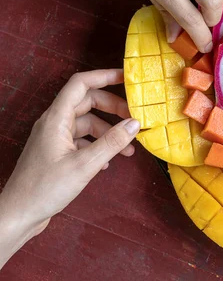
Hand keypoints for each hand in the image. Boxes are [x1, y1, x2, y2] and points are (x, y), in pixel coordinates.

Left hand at [0, 69, 139, 267]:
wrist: (19, 215)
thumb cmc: (45, 189)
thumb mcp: (85, 165)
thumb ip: (112, 142)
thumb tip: (135, 123)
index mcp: (56, 118)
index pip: (81, 84)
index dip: (104, 76)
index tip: (127, 78)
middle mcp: (54, 123)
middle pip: (88, 102)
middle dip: (113, 108)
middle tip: (135, 119)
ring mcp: (55, 137)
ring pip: (88, 123)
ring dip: (109, 131)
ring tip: (129, 148)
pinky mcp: (57, 152)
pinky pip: (82, 139)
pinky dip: (98, 145)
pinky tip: (109, 162)